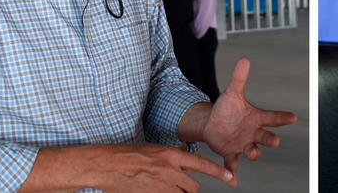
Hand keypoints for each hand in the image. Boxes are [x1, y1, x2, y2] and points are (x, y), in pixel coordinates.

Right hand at [21, 143, 233, 192]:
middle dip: (189, 188)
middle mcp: (170, 171)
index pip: (202, 164)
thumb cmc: (130, 155)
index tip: (230, 177)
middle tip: (178, 185)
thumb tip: (186, 154)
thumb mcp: (155, 149)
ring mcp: (161, 186)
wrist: (107, 165)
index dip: (218, 172)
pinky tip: (157, 190)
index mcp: (172, 155)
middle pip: (193, 186)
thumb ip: (173, 155)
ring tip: (166, 188)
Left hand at [202, 57, 297, 185]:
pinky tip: (232, 180)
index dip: (283, 117)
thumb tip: (244, 59)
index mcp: (256, 118)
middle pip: (265, 136)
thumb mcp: (232, 92)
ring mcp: (243, 144)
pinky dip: (232, 173)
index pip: (272, 117)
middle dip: (270, 139)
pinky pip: (233, 164)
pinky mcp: (230, 153)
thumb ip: (239, 78)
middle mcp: (253, 132)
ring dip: (253, 153)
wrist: (212, 123)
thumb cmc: (226, 108)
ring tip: (250, 152)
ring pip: (252, 151)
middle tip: (274, 140)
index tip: (293, 117)